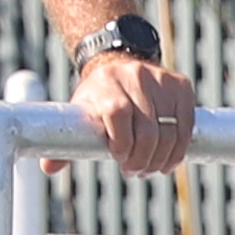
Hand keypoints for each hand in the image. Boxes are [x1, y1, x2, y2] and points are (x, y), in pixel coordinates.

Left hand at [77, 42, 194, 179]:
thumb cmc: (99, 97)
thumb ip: (66, 142)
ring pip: (170, 132)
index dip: (122, 143)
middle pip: (147, 129)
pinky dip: (179, 149)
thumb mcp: (80, 113)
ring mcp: (161, 79)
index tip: (120, 159)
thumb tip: (48, 167)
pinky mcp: (181, 85)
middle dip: (143, 159)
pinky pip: (186, 126)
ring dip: (161, 159)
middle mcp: (135, 77)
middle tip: (134, 171)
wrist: (119, 62)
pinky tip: (168, 160)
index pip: (118, 114)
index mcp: (107, 83)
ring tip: (150, 168)